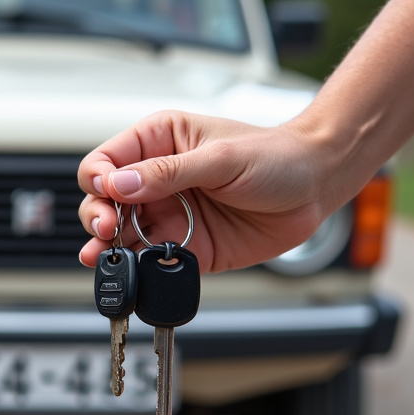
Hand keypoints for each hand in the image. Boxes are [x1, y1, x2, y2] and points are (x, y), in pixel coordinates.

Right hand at [78, 111, 338, 273]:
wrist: (316, 186)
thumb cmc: (275, 157)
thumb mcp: (221, 157)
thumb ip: (167, 173)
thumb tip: (120, 185)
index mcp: (157, 143)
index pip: (106, 161)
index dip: (98, 179)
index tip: (107, 194)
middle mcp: (156, 180)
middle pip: (103, 201)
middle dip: (97, 215)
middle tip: (107, 228)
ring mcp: (168, 215)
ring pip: (120, 235)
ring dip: (107, 247)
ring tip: (102, 256)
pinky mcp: (184, 247)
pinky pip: (150, 261)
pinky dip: (137, 269)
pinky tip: (130, 271)